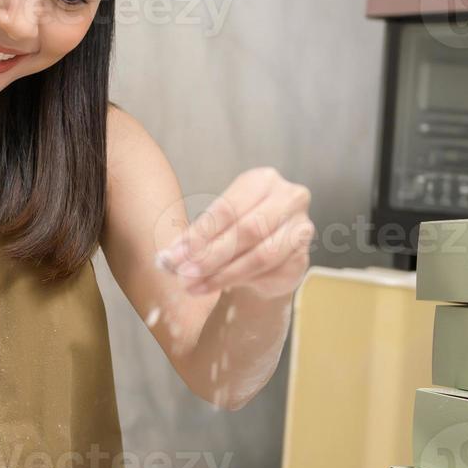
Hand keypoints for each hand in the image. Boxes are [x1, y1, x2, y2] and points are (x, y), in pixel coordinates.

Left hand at [157, 168, 313, 298]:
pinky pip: (270, 273)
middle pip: (247, 230)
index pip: (227, 209)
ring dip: (223, 274)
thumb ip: (193, 241)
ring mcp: (301, 228)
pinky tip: (216, 287)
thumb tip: (165, 260)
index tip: (172, 256)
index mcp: (262, 180)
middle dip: (210, 256)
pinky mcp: (302, 257)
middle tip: (183, 275)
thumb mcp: (214, 229)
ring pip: (260, 255)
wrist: (267, 258)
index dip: (198, 235)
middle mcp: (289, 198)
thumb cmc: (236, 232)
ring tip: (194, 285)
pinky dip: (239, 282)